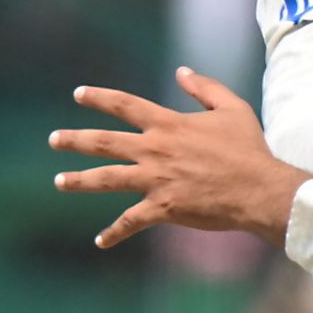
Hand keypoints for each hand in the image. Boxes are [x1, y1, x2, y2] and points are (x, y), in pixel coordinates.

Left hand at [50, 66, 312, 248]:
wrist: (258, 189)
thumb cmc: (248, 149)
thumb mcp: (232, 109)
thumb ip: (205, 88)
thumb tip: (182, 71)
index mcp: (169, 125)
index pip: (125, 106)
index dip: (100, 97)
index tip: (78, 94)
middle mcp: (155, 150)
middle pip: (104, 141)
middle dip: (75, 140)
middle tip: (54, 140)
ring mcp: (155, 180)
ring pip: (106, 178)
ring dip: (80, 180)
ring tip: (59, 182)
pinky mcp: (162, 208)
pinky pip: (131, 222)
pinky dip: (114, 232)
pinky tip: (101, 241)